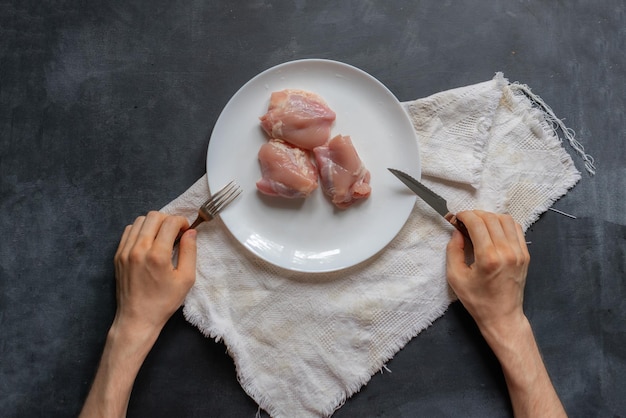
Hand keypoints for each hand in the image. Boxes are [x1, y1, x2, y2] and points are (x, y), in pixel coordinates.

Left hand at [80, 212, 196, 417]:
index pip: (170, 222)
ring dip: (154, 223)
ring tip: (161, 236)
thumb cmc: (164, 302)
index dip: (181, 222)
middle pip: (154, 216)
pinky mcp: (118, 255)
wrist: (137, 318)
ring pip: (139, 220)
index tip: (186, 231)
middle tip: (175, 232)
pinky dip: (140, 230)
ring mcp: (125, 251)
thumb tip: (190, 232)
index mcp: (157, 255)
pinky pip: (128, 231)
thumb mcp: (186, 279)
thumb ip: (189, 252)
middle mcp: (139, 249)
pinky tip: (148, 242)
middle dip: (168, 219)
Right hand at [446, 210, 565, 416]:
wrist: (502, 317)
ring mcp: (519, 252)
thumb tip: (457, 231)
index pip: (477, 223)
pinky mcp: (525, 255)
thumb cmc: (476, 300)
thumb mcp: (455, 277)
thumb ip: (453, 250)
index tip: (456, 217)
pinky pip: (516, 229)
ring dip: (490, 217)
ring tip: (479, 224)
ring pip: (506, 219)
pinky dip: (503, 224)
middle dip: (475, 214)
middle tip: (464, 221)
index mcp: (488, 258)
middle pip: (491, 218)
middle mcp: (506, 252)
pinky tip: (494, 230)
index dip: (464, 215)